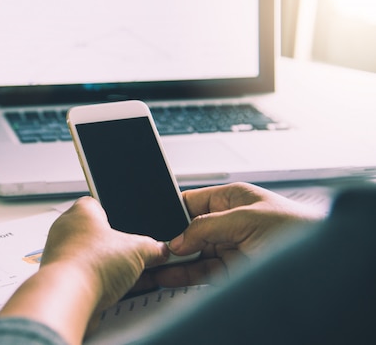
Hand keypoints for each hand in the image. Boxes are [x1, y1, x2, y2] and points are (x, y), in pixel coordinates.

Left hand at [41, 196, 169, 309]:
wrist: (67, 298)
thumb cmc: (90, 263)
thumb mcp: (137, 250)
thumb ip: (152, 248)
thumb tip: (159, 250)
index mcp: (81, 211)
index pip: (99, 204)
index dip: (118, 215)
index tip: (131, 226)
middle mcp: (66, 230)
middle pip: (98, 235)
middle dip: (118, 247)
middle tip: (136, 255)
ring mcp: (61, 256)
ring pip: (92, 258)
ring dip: (110, 267)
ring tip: (131, 276)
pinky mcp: (61, 279)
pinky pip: (86, 277)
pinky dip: (101, 283)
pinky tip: (118, 291)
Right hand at [140, 182, 323, 288]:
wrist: (323, 263)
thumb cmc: (299, 229)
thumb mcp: (248, 219)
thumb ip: (208, 226)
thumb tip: (178, 238)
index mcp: (231, 198)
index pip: (191, 201)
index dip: (171, 212)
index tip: (153, 223)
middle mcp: (228, 221)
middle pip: (188, 230)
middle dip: (170, 239)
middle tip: (150, 248)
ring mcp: (229, 247)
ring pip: (192, 253)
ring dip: (173, 260)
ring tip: (153, 264)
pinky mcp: (231, 270)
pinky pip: (200, 272)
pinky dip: (183, 276)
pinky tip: (169, 276)